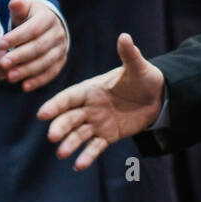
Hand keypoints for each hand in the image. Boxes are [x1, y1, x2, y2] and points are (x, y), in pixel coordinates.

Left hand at [0, 0, 67, 91]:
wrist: (46, 25)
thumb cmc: (29, 16)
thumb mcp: (24, 9)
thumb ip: (18, 7)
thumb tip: (15, 2)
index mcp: (48, 18)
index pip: (33, 29)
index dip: (17, 37)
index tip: (0, 44)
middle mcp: (58, 33)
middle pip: (39, 47)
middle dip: (20, 56)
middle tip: (3, 64)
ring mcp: (61, 48)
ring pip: (45, 62)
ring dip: (27, 71)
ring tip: (10, 77)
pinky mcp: (61, 61)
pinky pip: (51, 73)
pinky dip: (38, 81)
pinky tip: (24, 86)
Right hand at [38, 33, 164, 170]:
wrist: (158, 98)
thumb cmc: (146, 79)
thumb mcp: (138, 68)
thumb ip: (129, 55)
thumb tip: (124, 36)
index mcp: (92, 89)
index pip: (69, 97)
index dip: (56, 105)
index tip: (42, 114)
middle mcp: (90, 106)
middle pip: (70, 117)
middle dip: (60, 126)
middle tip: (53, 137)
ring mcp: (97, 122)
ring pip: (79, 134)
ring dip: (70, 143)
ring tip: (62, 154)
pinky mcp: (108, 136)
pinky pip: (95, 146)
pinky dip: (87, 155)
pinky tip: (79, 165)